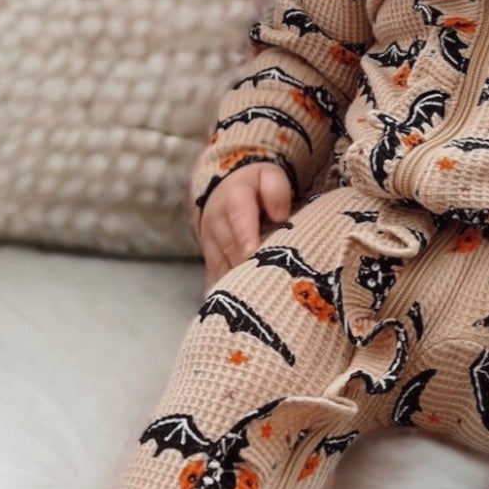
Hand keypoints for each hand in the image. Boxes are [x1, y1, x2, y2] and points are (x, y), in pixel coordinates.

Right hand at [194, 163, 293, 291]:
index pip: (240, 218)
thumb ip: (276, 190)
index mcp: (235, 199)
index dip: (246, 235)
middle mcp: (217, 222)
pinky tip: (235, 312)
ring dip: (237, 283)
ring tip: (256, 303)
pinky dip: (223, 292)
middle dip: (247, 267)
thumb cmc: (256, 185)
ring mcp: (210, 242)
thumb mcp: (270, 176)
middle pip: (232, 248)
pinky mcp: (209, 257)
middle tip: (268, 285)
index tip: (252, 252)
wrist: (223, 189)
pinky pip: (213, 276)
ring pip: (222, 265)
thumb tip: (280, 215)